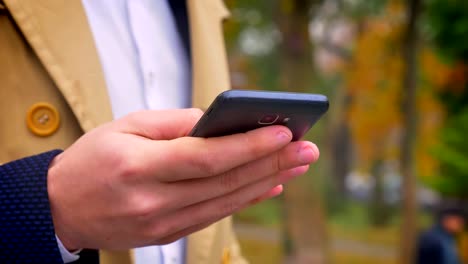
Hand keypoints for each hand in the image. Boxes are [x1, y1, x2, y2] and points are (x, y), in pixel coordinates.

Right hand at [47, 109, 318, 249]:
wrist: (63, 207)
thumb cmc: (93, 159)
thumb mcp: (125, 126)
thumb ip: (174, 122)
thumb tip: (219, 121)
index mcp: (138, 167)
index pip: (206, 157)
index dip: (248, 146)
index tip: (283, 132)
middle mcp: (152, 201)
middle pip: (224, 182)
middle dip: (271, 163)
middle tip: (306, 149)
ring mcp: (161, 224)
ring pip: (226, 202)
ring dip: (266, 182)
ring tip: (296, 165)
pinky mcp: (167, 235)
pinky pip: (215, 216)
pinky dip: (245, 200)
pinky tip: (269, 186)